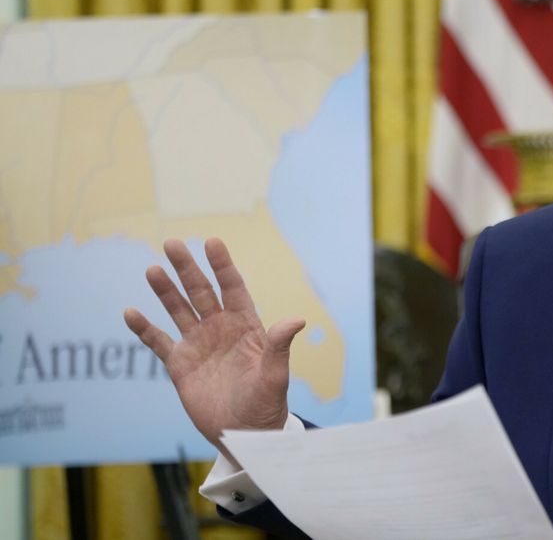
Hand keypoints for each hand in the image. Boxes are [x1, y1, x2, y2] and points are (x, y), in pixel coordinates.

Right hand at [123, 238, 305, 464]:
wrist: (245, 434)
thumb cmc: (267, 404)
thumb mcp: (275, 375)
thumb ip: (280, 346)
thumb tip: (297, 320)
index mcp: (246, 326)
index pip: (232, 288)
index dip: (222, 265)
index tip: (212, 242)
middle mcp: (221, 329)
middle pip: (202, 292)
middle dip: (188, 269)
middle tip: (172, 244)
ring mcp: (199, 345)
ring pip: (179, 310)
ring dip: (166, 291)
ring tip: (153, 269)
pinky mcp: (180, 365)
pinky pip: (159, 342)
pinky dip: (145, 328)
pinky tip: (130, 312)